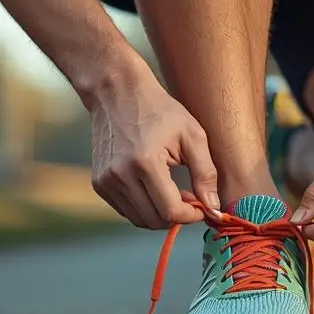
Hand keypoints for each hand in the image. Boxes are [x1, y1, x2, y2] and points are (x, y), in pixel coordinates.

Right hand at [88, 77, 219, 228]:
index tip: (203, 206)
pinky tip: (154, 188)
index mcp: (145, 163)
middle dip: (177, 216)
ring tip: (173, 191)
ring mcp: (105, 181)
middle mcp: (120, 176)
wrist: (117, 92)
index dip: (191, 215)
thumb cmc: (159, 110)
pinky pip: (125, 210)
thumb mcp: (192, 135)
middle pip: (154, 220)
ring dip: (160, 213)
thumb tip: (214, 208)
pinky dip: (143, 207)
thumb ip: (205, 174)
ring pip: (139, 219)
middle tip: (190, 198)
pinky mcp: (99, 183)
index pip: (170, 211)